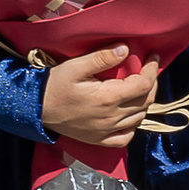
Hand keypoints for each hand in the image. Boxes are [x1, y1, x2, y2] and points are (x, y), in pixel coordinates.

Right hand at [40, 43, 160, 149]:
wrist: (35, 109)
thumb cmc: (54, 85)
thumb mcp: (76, 66)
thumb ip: (102, 58)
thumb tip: (126, 49)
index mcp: (109, 98)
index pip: (144, 84)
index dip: (153, 69)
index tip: (153, 56)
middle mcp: (112, 117)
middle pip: (145, 101)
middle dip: (151, 83)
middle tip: (148, 69)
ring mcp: (106, 131)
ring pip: (139, 118)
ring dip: (144, 102)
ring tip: (139, 87)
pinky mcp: (98, 140)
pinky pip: (125, 137)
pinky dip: (132, 126)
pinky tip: (129, 115)